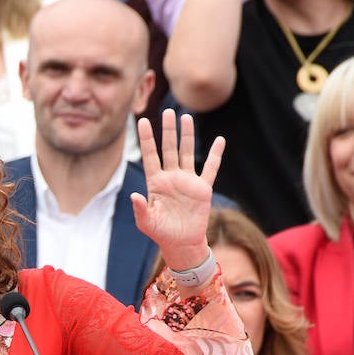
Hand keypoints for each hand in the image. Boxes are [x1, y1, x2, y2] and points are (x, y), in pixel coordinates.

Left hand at [131, 109, 224, 270]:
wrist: (182, 243)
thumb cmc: (161, 233)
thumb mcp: (147, 223)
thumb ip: (140, 209)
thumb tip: (134, 196)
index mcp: (155, 183)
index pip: (150, 156)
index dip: (146, 139)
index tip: (142, 121)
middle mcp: (171, 177)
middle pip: (169, 149)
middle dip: (168, 131)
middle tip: (167, 111)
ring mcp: (187, 181)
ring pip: (187, 153)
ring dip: (187, 136)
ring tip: (186, 118)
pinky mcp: (202, 188)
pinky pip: (210, 168)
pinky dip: (215, 155)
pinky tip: (219, 141)